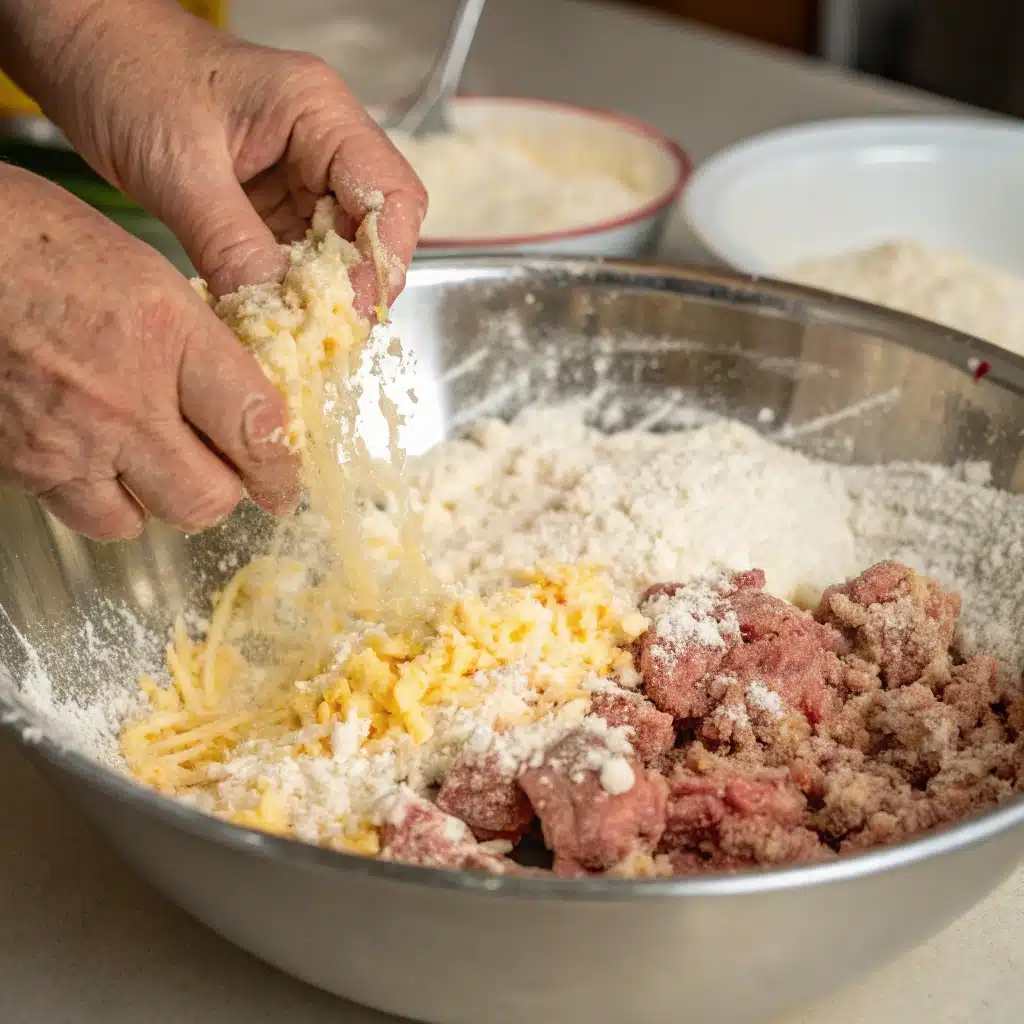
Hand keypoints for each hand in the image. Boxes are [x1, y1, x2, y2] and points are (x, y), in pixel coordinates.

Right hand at [0, 166, 298, 539]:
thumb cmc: (40, 243)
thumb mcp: (150, 274)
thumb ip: (204, 345)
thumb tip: (249, 399)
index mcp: (165, 334)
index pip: (254, 427)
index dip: (280, 468)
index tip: (283, 480)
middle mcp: (123, 399)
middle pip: (208, 498)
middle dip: (228, 489)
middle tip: (227, 469)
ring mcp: (70, 440)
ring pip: (152, 519)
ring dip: (167, 499)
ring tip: (161, 463)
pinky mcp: (25, 466)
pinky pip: (92, 516)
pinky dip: (111, 502)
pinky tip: (108, 464)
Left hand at [8, 0, 426, 311]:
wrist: (77, 46)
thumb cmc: (123, 70)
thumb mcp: (178, 168)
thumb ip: (233, 245)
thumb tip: (276, 316)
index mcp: (319, 114)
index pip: (391, 196)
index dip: (383, 262)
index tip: (351, 312)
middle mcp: (323, 143)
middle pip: (374, 230)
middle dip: (355, 287)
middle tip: (323, 335)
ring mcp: (298, 174)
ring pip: (337, 251)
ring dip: (319, 295)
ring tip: (292, 333)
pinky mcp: (269, 201)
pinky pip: (296, 256)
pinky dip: (286, 290)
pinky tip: (267, 314)